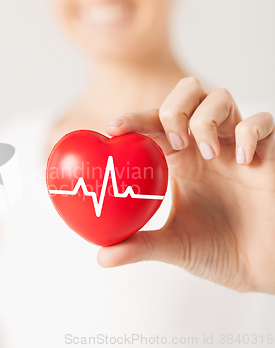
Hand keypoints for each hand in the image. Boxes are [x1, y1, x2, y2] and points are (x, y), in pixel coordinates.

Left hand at [98, 77, 274, 293]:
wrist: (259, 267)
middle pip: (186, 93)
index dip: (134, 120)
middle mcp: (205, 146)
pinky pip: (263, 122)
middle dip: (174, 108)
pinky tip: (244, 162)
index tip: (113, 128)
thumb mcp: (173, 246)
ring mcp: (236, 147)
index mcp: (180, 160)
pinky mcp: (269, 155)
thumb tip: (102, 258)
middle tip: (174, 142)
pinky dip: (250, 133)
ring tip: (207, 154)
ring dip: (205, 119)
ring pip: (219, 98)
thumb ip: (138, 246)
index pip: (154, 125)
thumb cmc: (217, 251)